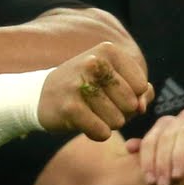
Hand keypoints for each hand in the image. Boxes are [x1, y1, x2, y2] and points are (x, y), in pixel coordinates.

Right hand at [38, 42, 152, 140]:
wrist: (42, 95)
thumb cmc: (87, 88)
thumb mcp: (115, 81)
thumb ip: (142, 92)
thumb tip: (141, 107)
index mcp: (108, 51)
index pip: (141, 86)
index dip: (131, 96)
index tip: (110, 92)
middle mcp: (93, 63)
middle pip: (131, 104)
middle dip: (120, 112)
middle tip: (98, 104)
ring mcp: (79, 84)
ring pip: (117, 121)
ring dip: (106, 123)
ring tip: (89, 111)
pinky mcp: (69, 107)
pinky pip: (102, 132)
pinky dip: (96, 133)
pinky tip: (82, 122)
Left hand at [126, 108, 183, 184]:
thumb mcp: (174, 154)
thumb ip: (153, 150)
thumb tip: (128, 147)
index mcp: (166, 125)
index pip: (151, 141)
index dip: (148, 161)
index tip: (150, 181)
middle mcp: (181, 118)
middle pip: (165, 138)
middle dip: (162, 163)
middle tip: (162, 184)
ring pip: (183, 132)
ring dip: (178, 155)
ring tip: (177, 175)